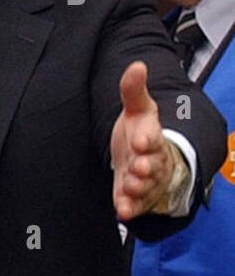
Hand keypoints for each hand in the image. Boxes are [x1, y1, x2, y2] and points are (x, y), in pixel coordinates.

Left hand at [111, 61, 180, 219]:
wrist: (148, 158)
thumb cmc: (142, 132)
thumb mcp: (138, 110)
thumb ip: (133, 90)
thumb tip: (136, 65)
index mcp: (152, 137)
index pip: (153, 136)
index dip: (147, 138)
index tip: (140, 139)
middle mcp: (152, 160)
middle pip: (152, 164)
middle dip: (146, 166)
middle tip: (138, 167)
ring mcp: (146, 180)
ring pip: (146, 185)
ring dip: (138, 187)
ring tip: (130, 186)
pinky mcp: (136, 196)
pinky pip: (136, 204)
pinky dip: (130, 207)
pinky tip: (123, 210)